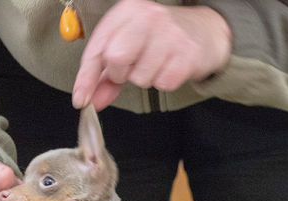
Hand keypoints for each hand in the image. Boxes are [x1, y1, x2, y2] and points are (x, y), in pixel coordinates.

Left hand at [72, 0, 231, 109]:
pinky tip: (171, 68)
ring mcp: (169, 34)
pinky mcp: (187, 54)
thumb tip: (90, 100)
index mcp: (126, 12)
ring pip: (140, 77)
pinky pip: (163, 83)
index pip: (97, 48)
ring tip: (157, 64)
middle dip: (120, 74)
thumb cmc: (160, 40)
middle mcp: (147, 17)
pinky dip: (164, 82)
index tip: (81, 100)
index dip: (86, 78)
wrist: (206, 32)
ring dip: (146, 79)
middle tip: (133, 69)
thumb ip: (106, 75)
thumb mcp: (130, 47)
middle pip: (116, 59)